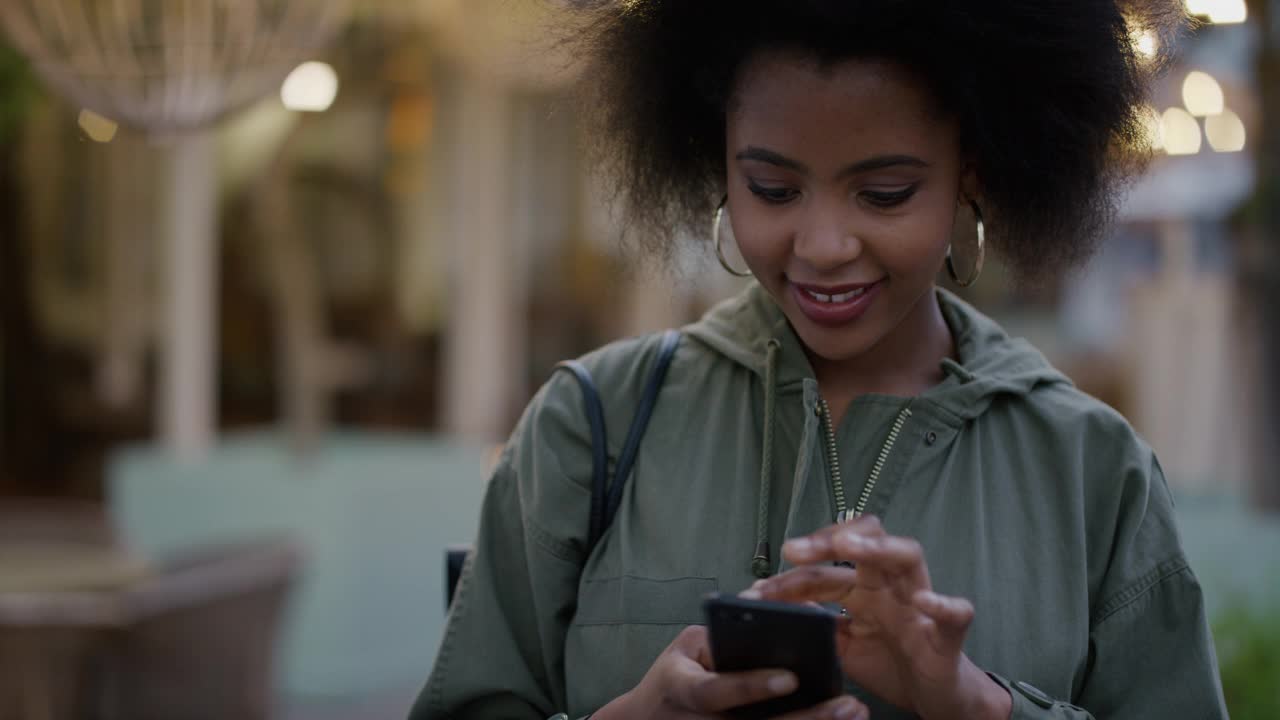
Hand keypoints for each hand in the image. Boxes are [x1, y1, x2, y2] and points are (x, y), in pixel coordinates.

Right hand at [594, 625, 868, 719]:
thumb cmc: (675, 676)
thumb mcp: (685, 648)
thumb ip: (721, 636)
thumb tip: (770, 618)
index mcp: (686, 691)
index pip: (718, 691)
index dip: (753, 686)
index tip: (790, 677)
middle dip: (809, 719)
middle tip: (849, 705)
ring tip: (854, 714)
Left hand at [741, 516, 1010, 719]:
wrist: (935, 697)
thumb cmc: (889, 664)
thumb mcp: (842, 646)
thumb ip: (815, 623)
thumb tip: (767, 601)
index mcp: (865, 589)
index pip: (829, 565)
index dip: (795, 573)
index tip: (762, 587)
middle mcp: (891, 586)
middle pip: (867, 542)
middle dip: (830, 539)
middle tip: (795, 551)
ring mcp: (921, 606)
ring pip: (908, 557)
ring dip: (879, 548)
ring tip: (848, 548)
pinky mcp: (948, 635)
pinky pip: (955, 613)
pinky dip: (943, 606)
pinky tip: (925, 602)